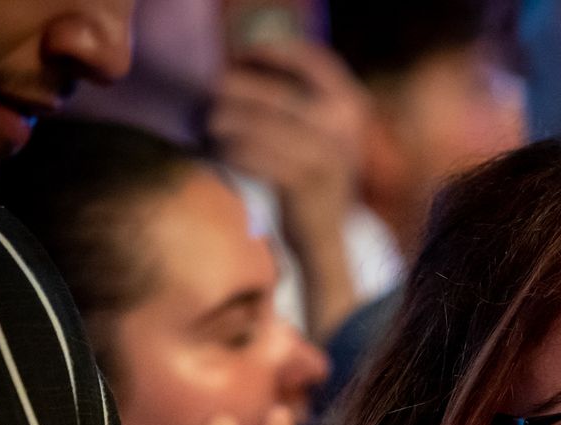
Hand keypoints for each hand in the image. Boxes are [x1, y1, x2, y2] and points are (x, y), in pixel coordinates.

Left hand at [208, 40, 366, 240]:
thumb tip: (243, 70)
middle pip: (277, 95)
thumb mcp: (321, 136)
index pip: (314, 61)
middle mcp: (342, 129)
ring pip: (260, 126)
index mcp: (350, 108)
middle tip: (211, 90)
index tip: (240, 54)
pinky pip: (255, 157)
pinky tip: (221, 151)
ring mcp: (326, 156)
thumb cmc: (313, 177)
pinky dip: (233, 152)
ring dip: (227, 122)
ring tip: (210, 122)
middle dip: (237, 89)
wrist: (325, 236)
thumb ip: (300, 103)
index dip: (274, 52)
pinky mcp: (304, 182)